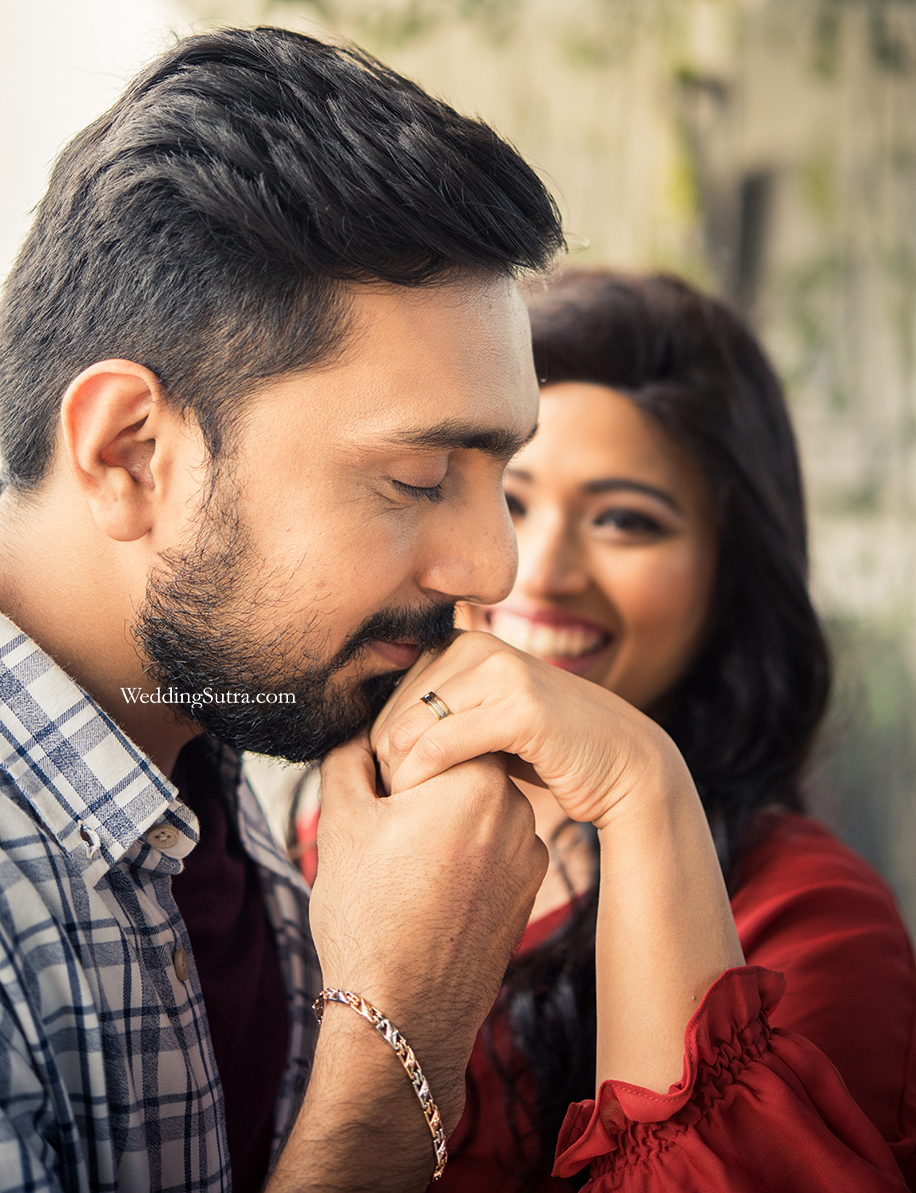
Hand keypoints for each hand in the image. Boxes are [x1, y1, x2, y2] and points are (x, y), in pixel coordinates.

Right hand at [306, 731, 547, 1126]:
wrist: (402, 1014)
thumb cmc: (369, 913)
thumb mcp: (342, 821)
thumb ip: (351, 758)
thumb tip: (362, 737)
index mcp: (478, 777)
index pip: (438, 735)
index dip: (396, 763)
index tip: (378, 803)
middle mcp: (518, 809)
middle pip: (459, 772)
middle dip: (421, 793)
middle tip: (387, 839)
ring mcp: (528, 853)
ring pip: (475, 814)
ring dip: (443, 826)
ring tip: (407, 872)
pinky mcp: (530, 890)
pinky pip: (491, 852)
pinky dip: (464, 861)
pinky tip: (431, 896)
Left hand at [371, 630, 680, 828]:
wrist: (622, 765)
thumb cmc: (547, 751)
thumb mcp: (485, 722)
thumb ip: (440, 715)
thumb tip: (372, 735)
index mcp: (464, 642)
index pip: (388, 694)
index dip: (382, 744)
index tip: (392, 784)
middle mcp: (478, 645)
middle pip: (392, 711)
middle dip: (388, 763)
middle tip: (401, 805)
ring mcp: (501, 672)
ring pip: (409, 727)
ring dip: (401, 776)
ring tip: (414, 809)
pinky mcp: (519, 706)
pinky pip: (440, 744)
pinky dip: (423, 779)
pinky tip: (428, 805)